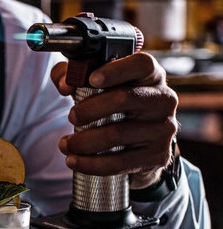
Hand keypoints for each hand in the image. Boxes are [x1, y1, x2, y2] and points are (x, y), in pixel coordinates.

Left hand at [51, 51, 177, 188]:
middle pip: (124, 98)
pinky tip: (75, 161)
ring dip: (84, 142)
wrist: (142, 145)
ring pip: (117, 134)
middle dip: (90, 109)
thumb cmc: (115, 106)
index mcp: (151, 75)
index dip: (116, 70)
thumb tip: (64, 84)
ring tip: (66, 144)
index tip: (91, 79)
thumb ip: (73, 74)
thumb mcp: (95, 84)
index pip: (141, 64)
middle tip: (71, 117)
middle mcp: (163, 99)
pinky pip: (120, 162)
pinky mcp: (157, 156)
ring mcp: (163, 129)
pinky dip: (91, 164)